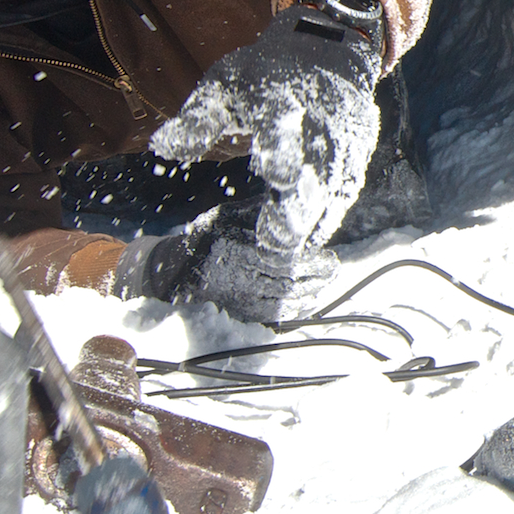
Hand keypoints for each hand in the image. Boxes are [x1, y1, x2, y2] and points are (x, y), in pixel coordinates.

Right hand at [115, 200, 339, 322]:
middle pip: (289, 281)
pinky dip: (294, 308)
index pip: (285, 260)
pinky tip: (308, 300)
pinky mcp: (243, 311)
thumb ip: (257, 212)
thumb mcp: (229, 216)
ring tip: (326, 282)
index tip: (327, 256)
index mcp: (242, 252)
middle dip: (316, 276)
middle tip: (333, 268)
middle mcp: (244, 278)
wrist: (179, 268)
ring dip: (310, 292)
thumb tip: (288, 199)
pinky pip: (274, 314)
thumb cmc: (209, 236)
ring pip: (284, 299)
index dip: (309, 261)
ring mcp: (243, 298)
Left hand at [149, 2, 390, 252]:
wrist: (329, 48)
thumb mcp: (225, 85)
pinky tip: (311, 236)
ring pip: (334, 181)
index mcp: (279, 97)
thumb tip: (162, 148)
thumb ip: (197, 121)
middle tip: (277, 239)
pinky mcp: (358, 148)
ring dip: (313, 217)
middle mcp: (318, 116)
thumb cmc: (265, 72)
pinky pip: (347, 185)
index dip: (282, 150)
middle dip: (299, 203)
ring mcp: (344, 133)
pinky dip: (331, 213)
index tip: (278, 179)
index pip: (281, 124)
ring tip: (287, 247)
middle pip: (314, 164)